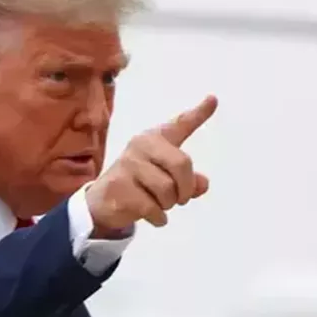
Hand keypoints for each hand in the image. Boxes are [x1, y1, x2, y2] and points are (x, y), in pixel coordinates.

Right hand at [86, 95, 216, 231]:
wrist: (102, 202)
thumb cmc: (140, 185)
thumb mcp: (166, 179)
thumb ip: (189, 180)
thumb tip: (203, 184)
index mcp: (155, 139)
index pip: (180, 124)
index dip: (199, 113)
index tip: (213, 99)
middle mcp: (141, 146)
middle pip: (182, 164)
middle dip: (186, 188)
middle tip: (181, 199)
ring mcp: (128, 165)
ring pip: (167, 190)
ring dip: (169, 204)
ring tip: (159, 204)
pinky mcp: (119, 187)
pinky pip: (153, 207)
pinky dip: (159, 217)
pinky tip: (153, 216)